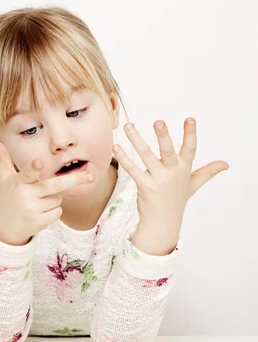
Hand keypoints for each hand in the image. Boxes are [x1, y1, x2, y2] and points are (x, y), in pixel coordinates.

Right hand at [0, 138, 93, 245]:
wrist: (4, 227)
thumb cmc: (8, 196)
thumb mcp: (4, 177)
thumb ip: (1, 157)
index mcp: (19, 181)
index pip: (27, 173)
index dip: (33, 168)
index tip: (39, 162)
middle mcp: (26, 195)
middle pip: (55, 185)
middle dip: (74, 179)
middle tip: (91, 175)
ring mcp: (33, 209)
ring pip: (58, 198)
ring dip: (53, 198)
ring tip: (36, 202)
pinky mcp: (39, 222)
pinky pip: (58, 212)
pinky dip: (53, 211)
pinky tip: (40, 212)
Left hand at [113, 118, 229, 224]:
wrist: (164, 222)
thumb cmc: (178, 199)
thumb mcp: (194, 184)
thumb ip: (208, 171)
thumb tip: (226, 164)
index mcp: (184, 169)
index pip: (190, 149)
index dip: (190, 134)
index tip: (190, 118)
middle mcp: (172, 173)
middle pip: (168, 152)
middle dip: (163, 136)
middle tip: (158, 121)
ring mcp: (158, 180)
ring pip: (146, 156)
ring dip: (136, 140)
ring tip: (128, 125)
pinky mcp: (145, 187)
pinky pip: (133, 170)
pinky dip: (124, 158)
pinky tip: (116, 146)